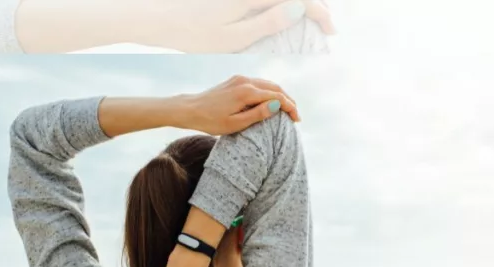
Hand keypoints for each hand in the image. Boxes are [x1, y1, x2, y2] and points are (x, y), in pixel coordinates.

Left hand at [136, 0, 335, 52]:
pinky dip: (283, 4)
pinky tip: (289, 15)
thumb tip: (298, 8)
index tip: (330, 30)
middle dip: (315, 5)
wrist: (163, 18)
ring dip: (301, 3)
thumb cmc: (195, 33)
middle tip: (325, 27)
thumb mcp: (234, 37)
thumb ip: (267, 22)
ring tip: (312, 20)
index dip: (319, 11)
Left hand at [174, 75, 299, 135]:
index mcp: (246, 92)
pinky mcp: (235, 80)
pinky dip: (268, 92)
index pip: (277, 97)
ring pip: (267, 84)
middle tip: (295, 115)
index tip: (297, 120)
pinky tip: (271, 102)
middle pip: (275, 87)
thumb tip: (277, 106)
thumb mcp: (235, 124)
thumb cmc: (210, 121)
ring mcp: (240, 79)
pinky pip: (258, 83)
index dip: (290, 107)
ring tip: (286, 110)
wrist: (189, 109)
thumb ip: (257, 114)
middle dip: (288, 100)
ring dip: (279, 95)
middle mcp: (245, 81)